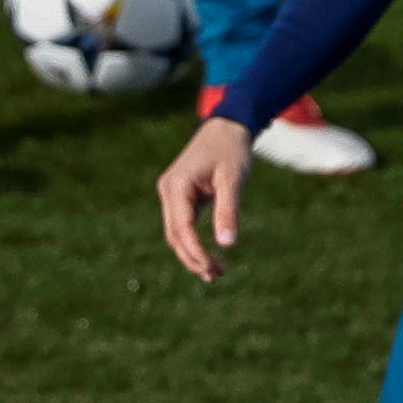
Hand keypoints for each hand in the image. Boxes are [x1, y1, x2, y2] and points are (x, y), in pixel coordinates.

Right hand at [157, 115, 255, 282]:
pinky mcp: (179, 196)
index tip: (212, 269)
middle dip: (193, 258)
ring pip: (176, 233)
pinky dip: (193, 241)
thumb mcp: (233, 181)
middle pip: (174, 235)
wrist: (226, 127)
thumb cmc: (231, 150)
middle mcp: (168, 190)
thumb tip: (227, 245)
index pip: (182, 228)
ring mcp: (171, 193)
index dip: (195, 252)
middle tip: (216, 276)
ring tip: (214, 273)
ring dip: (192, 253)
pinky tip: (208, 256)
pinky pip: (182, 224)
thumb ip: (228, 212)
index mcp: (177, 185)